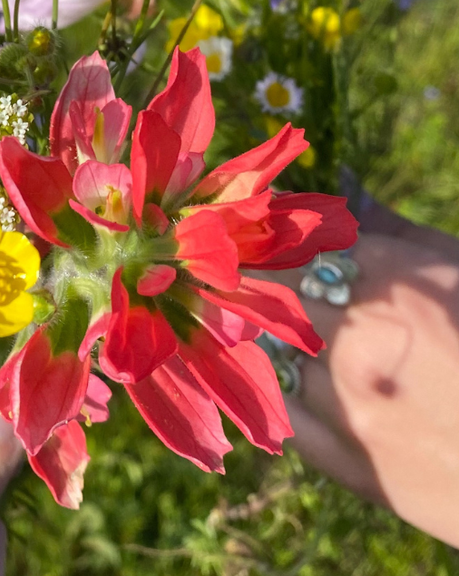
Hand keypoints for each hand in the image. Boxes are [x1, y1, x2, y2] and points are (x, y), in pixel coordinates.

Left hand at [276, 203, 458, 546]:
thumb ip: (392, 226)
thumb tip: (338, 177)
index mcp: (395, 285)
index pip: (294, 239)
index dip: (272, 232)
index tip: (262, 227)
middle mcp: (361, 341)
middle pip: (267, 287)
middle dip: (255, 271)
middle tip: (247, 266)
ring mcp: (349, 406)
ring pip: (265, 345)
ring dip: (263, 326)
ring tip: (280, 318)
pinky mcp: (348, 464)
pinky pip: (279, 406)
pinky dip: (278, 383)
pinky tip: (293, 370)